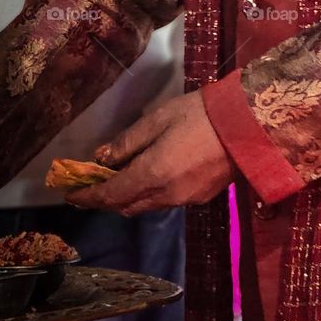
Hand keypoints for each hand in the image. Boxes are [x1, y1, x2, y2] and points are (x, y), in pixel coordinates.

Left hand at [65, 90, 235, 215]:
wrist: (249, 125)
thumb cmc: (200, 114)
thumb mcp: (159, 118)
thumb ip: (128, 141)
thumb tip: (102, 158)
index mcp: (152, 173)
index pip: (110, 195)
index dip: (88, 197)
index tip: (70, 195)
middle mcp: (165, 195)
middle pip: (126, 206)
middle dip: (106, 199)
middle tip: (91, 187)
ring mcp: (185, 200)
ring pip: (146, 206)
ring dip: (128, 198)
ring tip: (119, 180)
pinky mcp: (200, 198)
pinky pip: (165, 201)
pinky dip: (150, 194)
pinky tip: (151, 177)